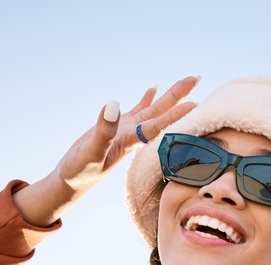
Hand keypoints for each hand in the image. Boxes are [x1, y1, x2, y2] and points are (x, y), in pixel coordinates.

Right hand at [16, 76, 199, 226]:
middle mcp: (134, 135)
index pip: (158, 126)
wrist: (72, 182)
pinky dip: (146, 98)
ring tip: (187, 80)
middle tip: (198, 77)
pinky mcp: (118, 127)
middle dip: (180, 96)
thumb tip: (113, 105)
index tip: (195, 104)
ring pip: (153, 109)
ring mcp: (127, 130)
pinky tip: (154, 88)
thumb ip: (102, 131)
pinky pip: (136, 110)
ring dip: (170, 96)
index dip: (176, 115)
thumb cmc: (80, 172)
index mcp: (131, 141)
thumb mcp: (89, 152)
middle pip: (162, 112)